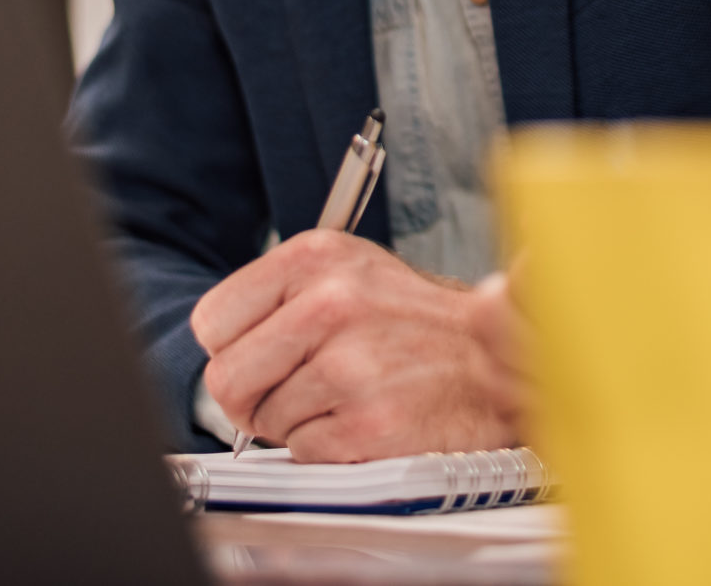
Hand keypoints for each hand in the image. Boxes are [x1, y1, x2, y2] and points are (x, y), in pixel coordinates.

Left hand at [190, 231, 522, 462]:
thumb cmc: (418, 320)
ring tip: (347, 395)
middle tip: (293, 390)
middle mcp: (330, 303)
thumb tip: (220, 345)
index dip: (232, 348)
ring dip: (296, 421)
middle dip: (251, 396)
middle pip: (226, 377)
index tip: (261, 355)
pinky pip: (301, 451)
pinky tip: (364, 418)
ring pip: (264, 420)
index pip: (212, 320)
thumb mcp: (351, 271)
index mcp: (316, 257)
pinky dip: (327, 446)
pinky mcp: (366, 422)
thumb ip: (281, 296)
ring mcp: (349, 365)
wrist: (498, 359)